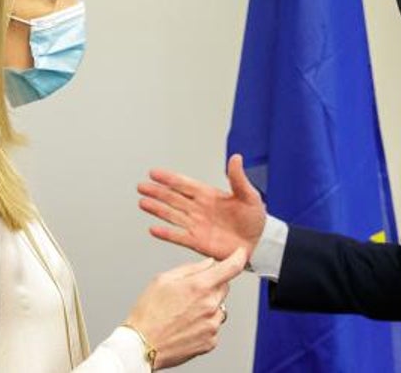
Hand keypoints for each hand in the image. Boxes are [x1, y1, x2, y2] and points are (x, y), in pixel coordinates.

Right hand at [125, 247, 246, 369]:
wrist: (142, 345)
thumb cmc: (148, 313)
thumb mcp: (162, 280)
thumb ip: (190, 269)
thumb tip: (208, 263)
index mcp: (199, 286)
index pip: (231, 268)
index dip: (238, 258)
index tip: (240, 254)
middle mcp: (210, 305)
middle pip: (224, 287)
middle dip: (212, 286)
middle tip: (190, 294)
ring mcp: (212, 324)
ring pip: (219, 308)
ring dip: (209, 307)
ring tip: (185, 313)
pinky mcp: (211, 341)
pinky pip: (214, 326)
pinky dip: (205, 324)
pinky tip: (187, 325)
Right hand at [138, 154, 267, 260]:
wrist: (259, 243)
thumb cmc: (254, 219)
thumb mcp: (249, 195)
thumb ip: (238, 178)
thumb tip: (235, 158)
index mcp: (209, 195)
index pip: (185, 184)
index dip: (170, 178)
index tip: (155, 173)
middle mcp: (199, 209)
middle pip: (173, 198)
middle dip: (157, 192)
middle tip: (142, 186)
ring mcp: (197, 225)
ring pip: (172, 215)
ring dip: (158, 209)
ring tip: (143, 203)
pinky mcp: (198, 242)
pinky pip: (179, 236)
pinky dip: (166, 234)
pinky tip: (154, 229)